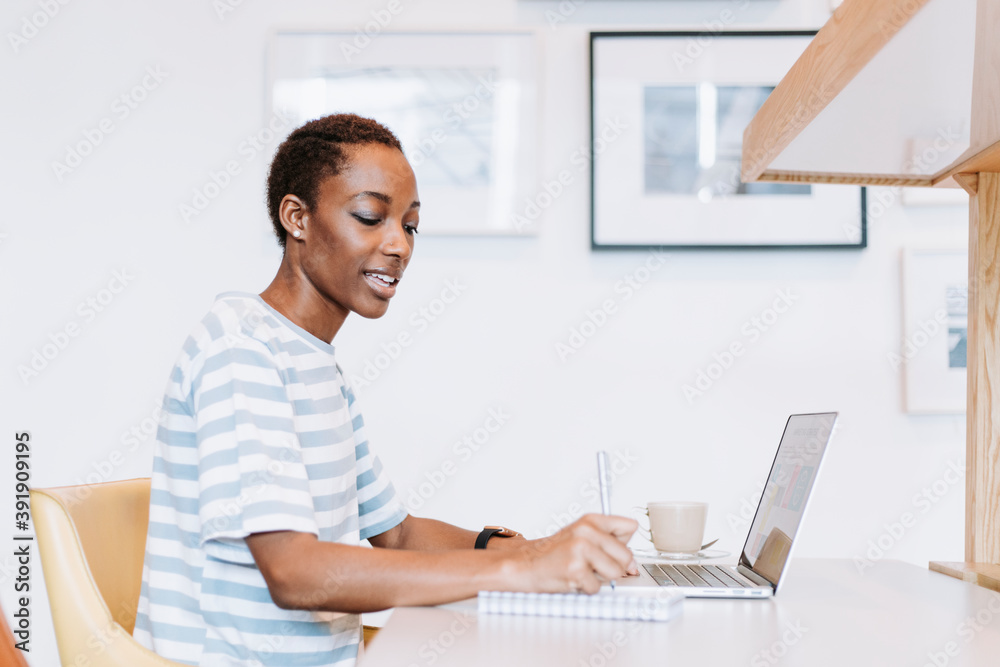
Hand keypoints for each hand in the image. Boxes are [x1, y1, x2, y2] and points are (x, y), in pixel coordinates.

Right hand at [512, 514, 637, 593]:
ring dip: (600, 578)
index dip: (624, 544)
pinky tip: (573, 578)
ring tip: (582, 571)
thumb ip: (608, 544)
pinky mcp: (575, 569)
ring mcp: (580, 550)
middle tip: (594, 566)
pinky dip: (586, 588)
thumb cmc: (554, 553)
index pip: (630, 527)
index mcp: (590, 520)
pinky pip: (597, 587)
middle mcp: (586, 531)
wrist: (526, 564)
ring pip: (615, 573)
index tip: (615, 552)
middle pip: (627, 555)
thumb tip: (632, 565)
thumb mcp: (581, 536)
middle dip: (614, 567)